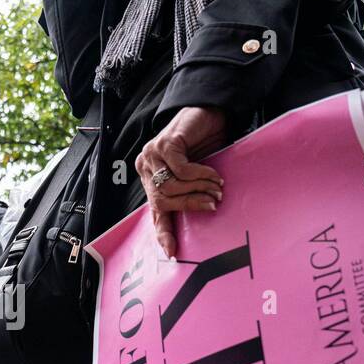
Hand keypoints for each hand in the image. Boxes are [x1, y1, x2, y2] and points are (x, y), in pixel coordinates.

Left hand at [136, 106, 228, 257]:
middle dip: (190, 204)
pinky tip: (213, 174)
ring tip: (217, 187)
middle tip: (213, 202)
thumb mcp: (194, 175)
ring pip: (171, 186)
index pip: (154, 209)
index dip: (163, 231)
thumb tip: (200, 215)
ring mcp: (152, 154)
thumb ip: (188, 192)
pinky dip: (200, 175)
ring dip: (198, 189)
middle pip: (162, 199)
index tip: (172, 251)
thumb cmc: (203, 144)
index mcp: (150, 178)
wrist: (208, 113)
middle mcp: (145, 166)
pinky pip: (181, 170)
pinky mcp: (164, 144)